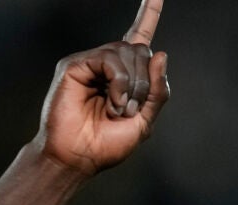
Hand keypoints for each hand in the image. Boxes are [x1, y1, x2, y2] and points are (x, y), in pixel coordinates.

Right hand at [34, 0, 169, 175]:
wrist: (78, 157)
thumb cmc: (107, 145)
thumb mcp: (144, 122)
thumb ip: (157, 91)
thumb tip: (161, 54)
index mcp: (126, 76)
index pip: (140, 36)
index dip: (150, 13)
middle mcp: (108, 64)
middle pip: (141, 49)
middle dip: (145, 81)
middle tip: (130, 109)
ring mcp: (91, 62)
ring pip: (127, 51)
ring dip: (132, 85)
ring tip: (119, 109)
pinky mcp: (76, 65)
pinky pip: (109, 59)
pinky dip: (118, 82)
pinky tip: (112, 102)